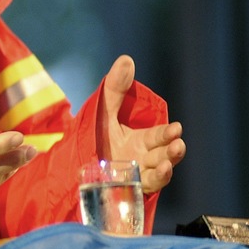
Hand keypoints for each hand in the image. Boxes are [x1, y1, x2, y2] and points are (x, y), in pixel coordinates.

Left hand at [96, 55, 185, 193]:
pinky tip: (158, 175)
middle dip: (172, 150)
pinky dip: (154, 181)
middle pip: (163, 154)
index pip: (159, 136)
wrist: (71, 164)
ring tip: (169, 162)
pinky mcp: (129, 188)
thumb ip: (115, 87)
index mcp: (140, 140)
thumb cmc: (92, 136)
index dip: (168, 133)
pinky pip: (145, 187)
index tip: (176, 128)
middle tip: (178, 144)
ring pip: (158, 172)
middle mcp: (143, 158)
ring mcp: (137, 175)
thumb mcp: (103, 110)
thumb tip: (126, 60)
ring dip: (167, 167)